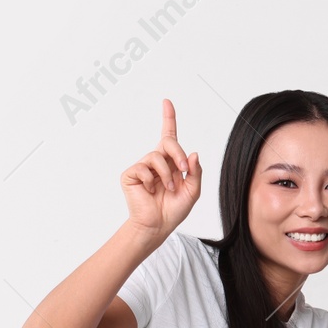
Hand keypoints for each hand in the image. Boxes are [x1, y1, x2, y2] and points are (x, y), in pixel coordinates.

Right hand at [121, 98, 201, 238]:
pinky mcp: (131, 174)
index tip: (166, 102)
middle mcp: (156, 161)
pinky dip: (151, 181)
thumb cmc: (173, 210)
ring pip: (157, 156)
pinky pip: (143, 168)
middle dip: (178, 153)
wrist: (157, 226)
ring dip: (167, 174)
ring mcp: (142, 167)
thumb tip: (193, 154)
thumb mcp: (193, 190)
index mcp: (170, 162)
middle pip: (168, 141)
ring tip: (167, 188)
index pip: (168, 135)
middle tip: (183, 168)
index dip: (168, 117)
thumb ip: (196, 172)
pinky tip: (149, 191)